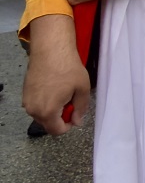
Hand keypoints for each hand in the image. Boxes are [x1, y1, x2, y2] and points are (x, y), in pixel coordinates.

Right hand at [22, 15, 90, 135]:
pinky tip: (53, 88)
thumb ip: (80, 109)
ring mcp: (26, 102)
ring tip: (63, 92)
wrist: (51, 51)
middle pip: (48, 124)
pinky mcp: (24, 93)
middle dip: (60, 117)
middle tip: (71, 101)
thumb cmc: (68, 68)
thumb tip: (77, 121)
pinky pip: (36, 105)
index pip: (56, 131)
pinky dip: (45, 102)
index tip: (74, 114)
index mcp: (48, 112)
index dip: (68, 126)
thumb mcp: (82, 89)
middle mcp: (33, 110)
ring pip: (41, 114)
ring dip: (52, 109)